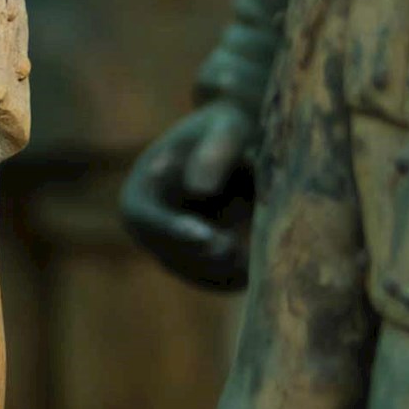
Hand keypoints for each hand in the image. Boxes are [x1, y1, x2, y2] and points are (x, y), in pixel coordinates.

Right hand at [120, 99, 257, 291]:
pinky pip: (217, 280)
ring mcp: (175, 248)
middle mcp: (151, 225)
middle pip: (168, 252)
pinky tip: (266, 262)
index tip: (210, 237)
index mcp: (143, 188)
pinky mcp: (203, 263)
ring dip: (225, 269)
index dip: (172, 229)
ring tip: (261, 256)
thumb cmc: (233, 128)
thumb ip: (215, 152)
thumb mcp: (228, 129)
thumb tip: (199, 190)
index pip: (143, 217)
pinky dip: (240, 275)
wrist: (246, 145)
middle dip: (205, 256)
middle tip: (241, 252)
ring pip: (195, 272)